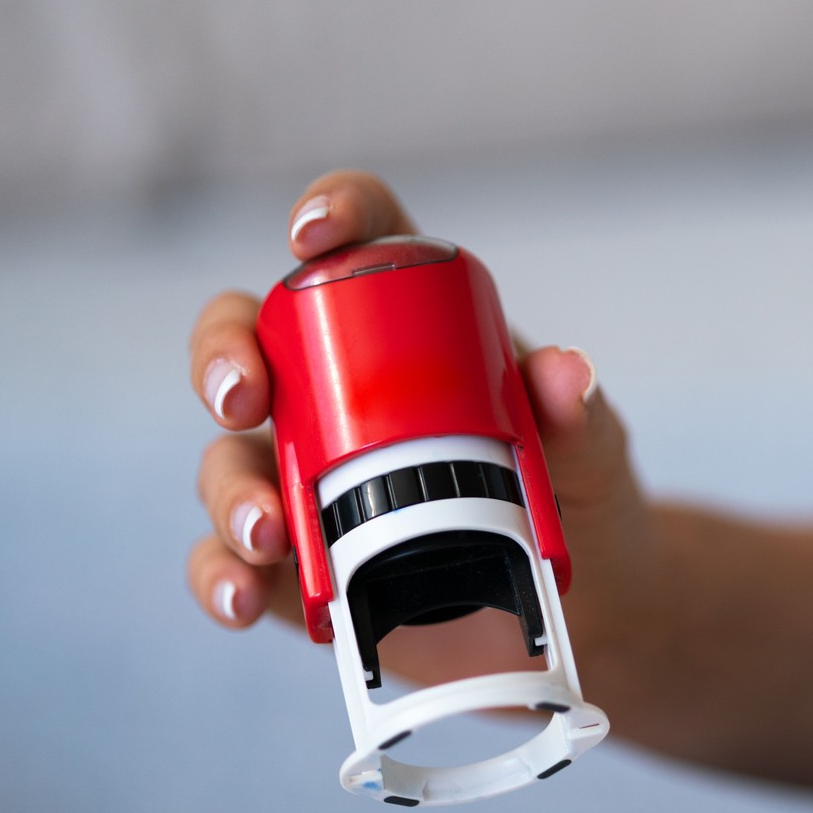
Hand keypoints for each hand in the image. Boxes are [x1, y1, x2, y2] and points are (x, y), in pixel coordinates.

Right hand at [186, 169, 664, 686]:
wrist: (585, 599)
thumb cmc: (576, 493)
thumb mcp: (589, 453)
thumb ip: (580, 417)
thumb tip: (566, 374)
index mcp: (410, 327)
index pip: (361, 243)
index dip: (331, 214)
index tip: (313, 236)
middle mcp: (334, 392)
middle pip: (246, 340)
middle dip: (223, 357)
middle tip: (243, 397)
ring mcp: (302, 476)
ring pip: (227, 460)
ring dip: (230, 491)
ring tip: (267, 533)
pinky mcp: (293, 560)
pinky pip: (231, 559)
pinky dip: (225, 577)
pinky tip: (243, 597)